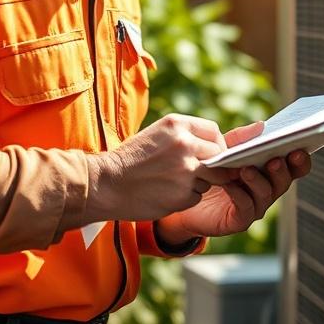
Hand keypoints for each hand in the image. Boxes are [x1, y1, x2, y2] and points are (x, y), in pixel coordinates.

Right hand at [87, 114, 234, 221]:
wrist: (106, 183)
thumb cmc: (130, 159)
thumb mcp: (157, 134)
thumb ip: (184, 136)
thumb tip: (212, 146)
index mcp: (177, 125)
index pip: (214, 131)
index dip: (215, 143)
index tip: (210, 152)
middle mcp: (185, 145)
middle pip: (218, 156)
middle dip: (213, 165)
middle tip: (198, 171)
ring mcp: (186, 171)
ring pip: (211, 178)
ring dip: (199, 182)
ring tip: (174, 182)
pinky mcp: (183, 194)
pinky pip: (197, 196)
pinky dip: (187, 198)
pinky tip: (167, 194)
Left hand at [155, 121, 312, 242]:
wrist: (190, 195)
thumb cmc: (213, 170)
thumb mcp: (225, 149)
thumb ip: (241, 138)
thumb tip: (261, 125)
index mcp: (271, 171)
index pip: (294, 167)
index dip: (301, 159)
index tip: (298, 148)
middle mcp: (268, 189)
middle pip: (284, 180)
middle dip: (282, 170)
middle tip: (275, 159)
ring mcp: (256, 206)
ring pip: (266, 194)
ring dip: (258, 181)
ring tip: (246, 169)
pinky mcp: (240, 220)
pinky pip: (246, 207)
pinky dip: (239, 194)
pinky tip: (229, 184)